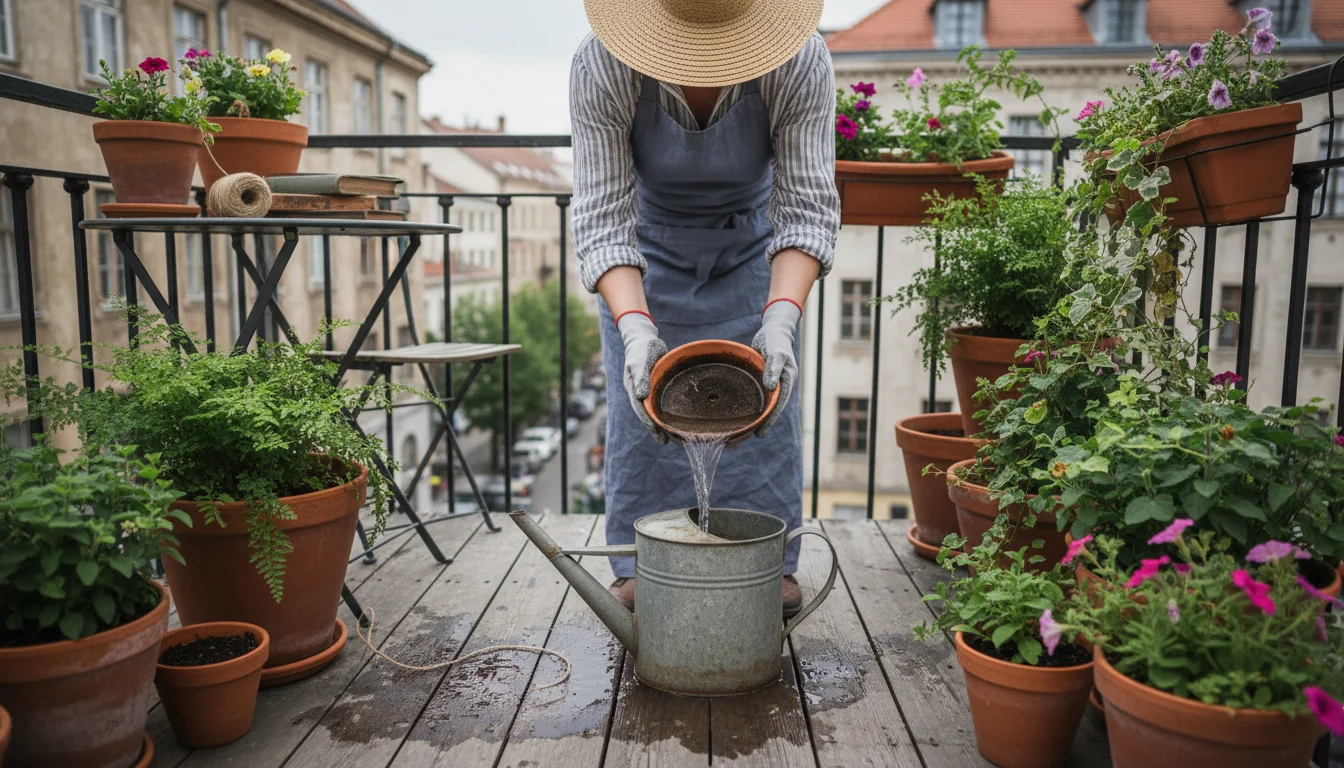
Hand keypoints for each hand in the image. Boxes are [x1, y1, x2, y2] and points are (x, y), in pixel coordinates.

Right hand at [617, 312, 667, 443]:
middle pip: (649, 415)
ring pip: (657, 412)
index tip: (658, 432)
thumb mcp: (640, 359)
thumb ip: (640, 377)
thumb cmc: (642, 347)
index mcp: (633, 388)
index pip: (641, 409)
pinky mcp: (657, 388)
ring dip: (666, 425)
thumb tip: (640, 396)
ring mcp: (648, 391)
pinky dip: (669, 414)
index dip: (649, 422)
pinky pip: (663, 404)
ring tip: (678, 439)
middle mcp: (640, 393)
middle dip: (658, 429)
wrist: (644, 337)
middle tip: (670, 443)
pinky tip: (679, 422)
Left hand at [751, 301, 799, 437]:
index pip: (778, 404)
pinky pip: (758, 394)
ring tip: (745, 429)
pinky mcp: (764, 379)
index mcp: (786, 381)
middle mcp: (780, 384)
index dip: (770, 419)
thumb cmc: (776, 339)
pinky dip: (752, 403)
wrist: (774, 329)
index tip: (761, 432)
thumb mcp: (776, 352)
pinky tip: (742, 410)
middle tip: (752, 436)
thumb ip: (773, 367)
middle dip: (763, 422)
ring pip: (765, 402)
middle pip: (772, 407)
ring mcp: (773, 382)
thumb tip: (770, 386)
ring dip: (757, 415)